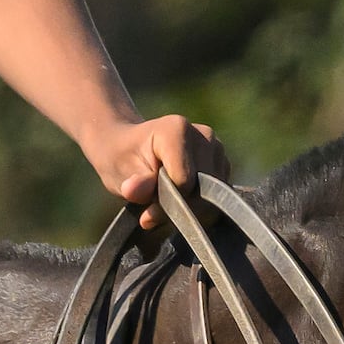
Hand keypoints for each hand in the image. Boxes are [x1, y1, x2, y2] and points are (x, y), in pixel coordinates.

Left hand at [88, 113, 222, 231]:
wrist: (130, 149)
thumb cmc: (123, 159)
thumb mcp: (119, 172)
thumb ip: (134, 184)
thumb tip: (134, 190)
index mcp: (177, 130)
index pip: (184, 181)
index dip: (166, 203)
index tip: (147, 210)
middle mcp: (204, 135)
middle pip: (203, 190)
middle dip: (180, 208)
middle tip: (153, 212)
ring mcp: (217, 149)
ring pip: (214, 197)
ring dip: (190, 209)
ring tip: (165, 203)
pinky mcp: (223, 164)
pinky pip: (218, 198)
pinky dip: (199, 206)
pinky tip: (179, 200)